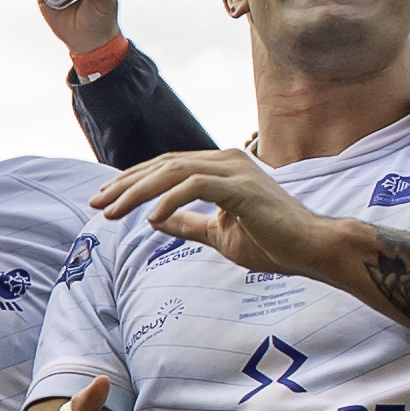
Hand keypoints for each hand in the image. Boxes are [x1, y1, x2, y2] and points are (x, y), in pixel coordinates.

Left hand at [94, 145, 341, 284]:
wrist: (312, 249)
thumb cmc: (272, 242)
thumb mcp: (219, 234)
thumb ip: (189, 224)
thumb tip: (157, 221)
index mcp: (220, 168)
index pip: (167, 168)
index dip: (133, 182)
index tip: (105, 200)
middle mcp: (226, 161)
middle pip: (164, 165)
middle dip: (126, 185)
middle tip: (97, 203)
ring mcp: (235, 170)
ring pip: (174, 171)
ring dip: (139, 192)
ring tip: (113, 212)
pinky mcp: (243, 187)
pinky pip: (196, 186)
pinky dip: (170, 200)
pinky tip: (151, 219)